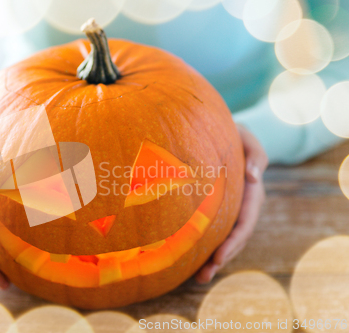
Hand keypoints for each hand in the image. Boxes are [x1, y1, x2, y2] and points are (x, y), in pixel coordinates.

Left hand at [195, 124, 267, 283]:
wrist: (218, 133)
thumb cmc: (234, 135)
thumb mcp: (247, 139)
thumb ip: (256, 154)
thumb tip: (255, 176)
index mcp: (251, 194)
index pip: (245, 223)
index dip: (233, 242)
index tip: (219, 257)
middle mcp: (241, 206)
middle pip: (233, 238)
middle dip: (220, 258)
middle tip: (203, 276)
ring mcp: (228, 210)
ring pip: (222, 239)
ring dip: (211, 259)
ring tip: (197, 278)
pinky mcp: (214, 209)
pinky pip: (211, 230)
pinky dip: (202, 246)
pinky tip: (189, 261)